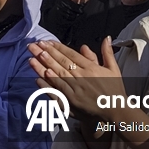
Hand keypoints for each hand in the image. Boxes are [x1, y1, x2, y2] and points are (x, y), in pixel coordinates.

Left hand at [28, 39, 148, 148]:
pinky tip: (38, 78)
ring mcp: (76, 90)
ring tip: (32, 58)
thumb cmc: (114, 90)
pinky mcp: (72, 102)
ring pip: (57, 75)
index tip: (46, 42)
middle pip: (61, 63)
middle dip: (46, 53)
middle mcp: (83, 78)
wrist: (116, 111)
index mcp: (91, 68)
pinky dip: (48, 85)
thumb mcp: (114, 69)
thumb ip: (107, 52)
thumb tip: (106, 38)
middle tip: (34, 45)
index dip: (57, 48)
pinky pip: (57, 91)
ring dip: (43, 66)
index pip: (71, 55)